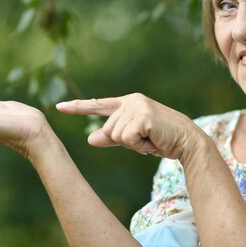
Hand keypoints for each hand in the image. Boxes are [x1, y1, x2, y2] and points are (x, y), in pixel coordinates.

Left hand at [56, 93, 200, 159]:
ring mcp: (137, 106)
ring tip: (151, 139)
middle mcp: (131, 101)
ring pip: (116, 135)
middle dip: (125, 141)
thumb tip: (89, 139)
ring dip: (133, 144)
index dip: (77, 108)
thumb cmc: (160, 139)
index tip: (59, 107)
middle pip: (108, 130)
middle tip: (146, 139)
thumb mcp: (133, 139)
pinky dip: (139, 146)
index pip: (98, 105)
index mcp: (127, 103)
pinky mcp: (143, 116)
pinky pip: (126, 139)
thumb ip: (111, 138)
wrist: (186, 141)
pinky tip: (153, 140)